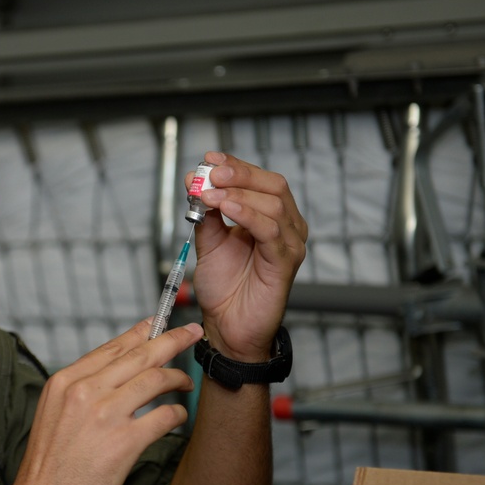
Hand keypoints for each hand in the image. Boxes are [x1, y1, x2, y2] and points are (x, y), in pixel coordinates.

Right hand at [13, 321, 202, 484]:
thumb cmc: (49, 466)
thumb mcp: (53, 413)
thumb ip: (80, 391)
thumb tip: (114, 373)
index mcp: (65, 381)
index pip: (112, 348)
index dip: (140, 332)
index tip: (158, 323)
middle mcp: (84, 392)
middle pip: (139, 355)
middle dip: (171, 339)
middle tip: (192, 332)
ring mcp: (105, 415)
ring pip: (155, 379)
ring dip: (178, 377)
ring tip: (187, 382)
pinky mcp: (124, 442)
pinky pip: (163, 416)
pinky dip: (176, 413)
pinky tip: (179, 415)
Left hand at [189, 151, 306, 360]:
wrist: (228, 327)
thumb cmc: (225, 287)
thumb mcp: (209, 242)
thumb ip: (206, 214)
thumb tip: (195, 183)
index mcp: (270, 217)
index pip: (260, 180)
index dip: (236, 165)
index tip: (209, 158)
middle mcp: (286, 227)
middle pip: (272, 185)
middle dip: (238, 174)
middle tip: (210, 172)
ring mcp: (289, 244)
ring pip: (272, 204)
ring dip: (237, 193)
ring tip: (209, 193)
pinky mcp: (285, 263)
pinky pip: (270, 231)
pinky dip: (248, 214)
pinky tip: (226, 208)